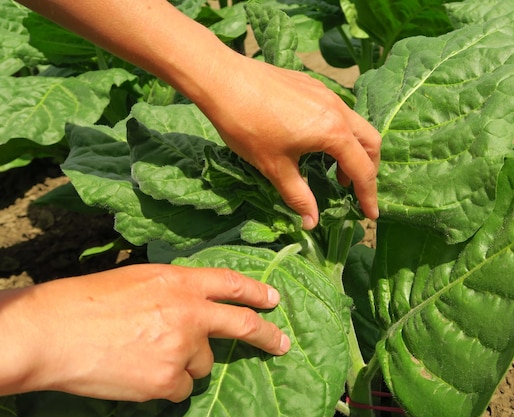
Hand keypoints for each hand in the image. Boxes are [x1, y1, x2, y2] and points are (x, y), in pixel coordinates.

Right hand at [2, 264, 288, 401]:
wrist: (55, 332)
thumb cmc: (88, 301)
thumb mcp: (139, 279)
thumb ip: (175, 289)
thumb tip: (196, 304)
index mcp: (180, 281)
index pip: (231, 283)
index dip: (256, 292)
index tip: (273, 300)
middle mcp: (189, 312)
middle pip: (241, 325)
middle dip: (267, 334)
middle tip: (281, 343)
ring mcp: (181, 348)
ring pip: (203, 363)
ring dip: (187, 362)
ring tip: (149, 354)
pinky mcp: (167, 380)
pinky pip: (182, 388)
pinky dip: (168, 384)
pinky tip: (141, 373)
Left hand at [200, 54, 380, 228]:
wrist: (222, 79)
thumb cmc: (248, 125)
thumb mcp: (274, 167)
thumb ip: (298, 195)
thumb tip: (311, 222)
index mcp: (333, 132)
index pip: (362, 169)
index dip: (368, 195)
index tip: (370, 215)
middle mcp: (337, 109)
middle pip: (370, 143)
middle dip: (368, 170)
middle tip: (353, 190)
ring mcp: (325, 93)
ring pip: (355, 124)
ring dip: (353, 150)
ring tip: (333, 170)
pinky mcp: (312, 85)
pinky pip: (338, 111)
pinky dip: (338, 132)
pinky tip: (315, 142)